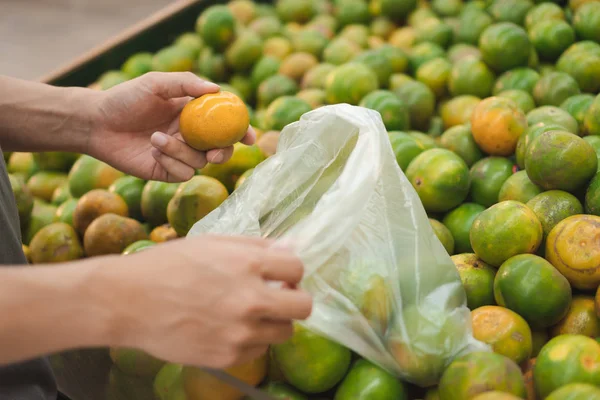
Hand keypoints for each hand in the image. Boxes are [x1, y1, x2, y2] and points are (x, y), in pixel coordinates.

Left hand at [88, 72, 254, 181]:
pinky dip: (171, 162)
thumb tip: (217, 90)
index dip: (242, 131)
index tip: (249, 136)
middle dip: (223, 152)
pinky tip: (153, 150)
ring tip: (156, 139)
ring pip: (200, 162)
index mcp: (194, 115)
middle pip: (221, 149)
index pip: (226, 124)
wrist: (97, 123)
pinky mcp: (166, 172)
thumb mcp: (155, 83)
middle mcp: (191, 136)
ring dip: (181, 152)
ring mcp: (180, 155)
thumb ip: (186, 84)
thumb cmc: (125, 98)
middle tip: (213, 152)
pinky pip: (183, 173)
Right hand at [108, 235, 311, 368]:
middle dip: (294, 299)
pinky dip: (250, 340)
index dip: (290, 270)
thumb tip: (290, 246)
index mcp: (248, 264)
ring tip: (250, 313)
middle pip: (304, 306)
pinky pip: (258, 350)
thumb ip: (255, 245)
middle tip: (278, 296)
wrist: (128, 301)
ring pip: (285, 332)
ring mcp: (240, 332)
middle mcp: (250, 299)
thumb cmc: (168, 265)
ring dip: (274, 321)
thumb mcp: (212, 243)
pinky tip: (228, 328)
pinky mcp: (227, 356)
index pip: (298, 268)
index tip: (281, 275)